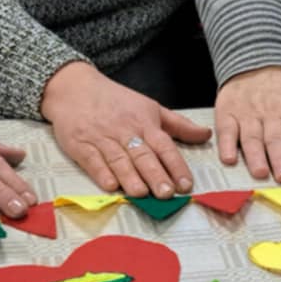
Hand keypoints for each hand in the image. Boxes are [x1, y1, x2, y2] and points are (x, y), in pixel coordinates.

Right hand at [40, 62, 210, 197]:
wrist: (73, 87)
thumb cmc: (115, 101)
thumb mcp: (150, 107)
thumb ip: (178, 125)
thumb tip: (207, 135)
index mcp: (145, 123)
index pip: (164, 146)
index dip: (176, 166)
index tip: (186, 184)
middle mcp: (125, 131)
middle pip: (143, 155)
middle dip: (156, 175)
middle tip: (166, 193)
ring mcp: (102, 139)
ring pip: (119, 160)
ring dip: (130, 177)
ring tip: (141, 194)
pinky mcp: (80, 145)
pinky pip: (93, 160)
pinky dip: (101, 173)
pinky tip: (111, 185)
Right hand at [215, 66, 280, 182]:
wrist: (254, 55)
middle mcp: (271, 111)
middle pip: (277, 137)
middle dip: (280, 158)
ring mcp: (248, 112)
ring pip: (252, 136)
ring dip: (255, 156)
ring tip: (260, 172)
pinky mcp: (227, 112)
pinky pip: (226, 129)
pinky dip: (226, 144)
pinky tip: (230, 159)